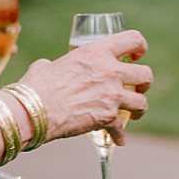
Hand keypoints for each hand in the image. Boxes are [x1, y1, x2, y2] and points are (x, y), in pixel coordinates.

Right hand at [15, 30, 152, 145]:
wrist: (32, 111)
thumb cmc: (36, 86)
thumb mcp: (47, 65)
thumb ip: (56, 64)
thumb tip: (49, 67)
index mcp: (97, 52)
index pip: (133, 39)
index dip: (140, 47)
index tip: (138, 55)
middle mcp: (110, 71)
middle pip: (146, 74)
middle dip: (144, 83)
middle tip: (137, 89)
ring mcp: (112, 95)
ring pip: (142, 102)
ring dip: (139, 109)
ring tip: (133, 113)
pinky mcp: (108, 117)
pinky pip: (121, 129)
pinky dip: (119, 136)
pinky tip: (116, 139)